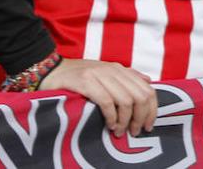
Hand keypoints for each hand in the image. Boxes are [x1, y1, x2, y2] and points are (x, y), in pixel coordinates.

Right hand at [40, 58, 156, 136]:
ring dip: (124, 121)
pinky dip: (110, 116)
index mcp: (121, 69)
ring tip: (118, 131)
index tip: (148, 126)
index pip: (147, 90)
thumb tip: (148, 81)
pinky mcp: (85, 82)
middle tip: (134, 132)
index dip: (152, 110)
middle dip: (140, 118)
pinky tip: (108, 125)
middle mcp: (113, 70)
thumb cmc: (79, 77)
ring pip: (125, 100)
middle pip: (140, 97)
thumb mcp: (106, 74)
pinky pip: (106, 101)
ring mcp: (100, 75)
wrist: (51, 70)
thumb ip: (126, 77)